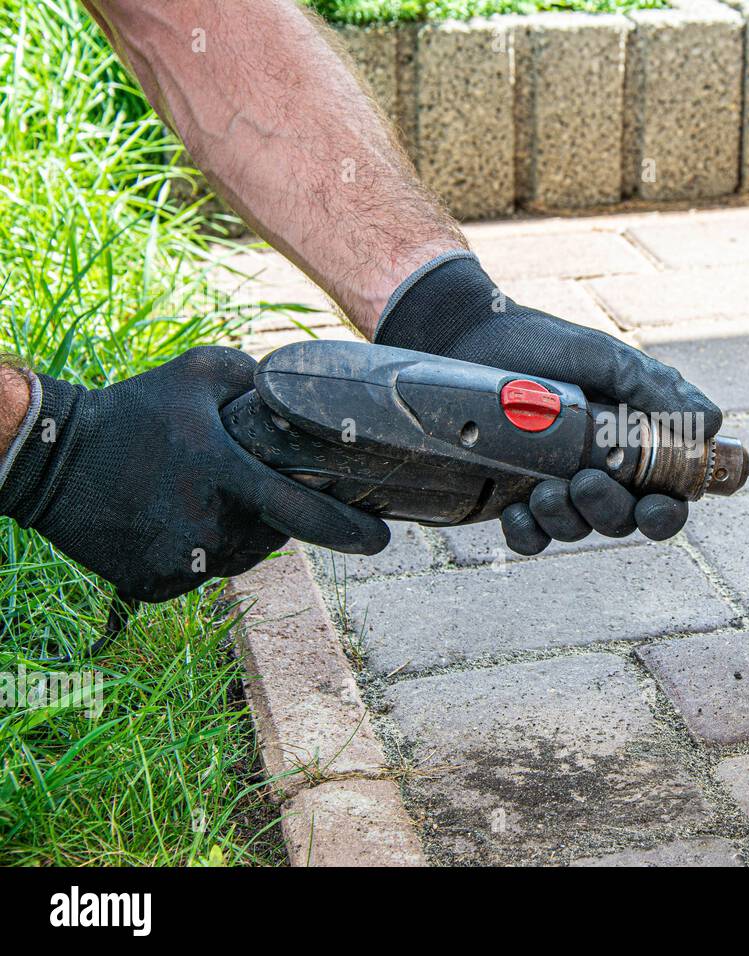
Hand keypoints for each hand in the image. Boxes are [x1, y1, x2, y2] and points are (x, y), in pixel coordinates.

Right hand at [0, 346, 388, 601]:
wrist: (48, 458)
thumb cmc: (131, 410)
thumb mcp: (198, 374)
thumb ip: (259, 380)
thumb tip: (305, 389)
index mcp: (226, 476)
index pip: (307, 514)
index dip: (352, 532)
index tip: (383, 539)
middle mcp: (209, 527)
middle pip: (274, 537)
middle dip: (275, 517)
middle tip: (243, 486)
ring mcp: (181, 562)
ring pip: (239, 558)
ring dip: (237, 535)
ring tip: (199, 497)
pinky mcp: (154, 586)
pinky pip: (199, 574)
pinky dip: (198, 554)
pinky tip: (170, 520)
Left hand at [375, 252, 721, 554]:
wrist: (468, 337)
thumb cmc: (544, 344)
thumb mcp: (603, 358)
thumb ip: (653, 388)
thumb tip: (710, 421)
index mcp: (634, 444)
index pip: (665, 496)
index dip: (666, 513)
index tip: (653, 507)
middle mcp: (601, 472)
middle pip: (623, 520)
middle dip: (610, 510)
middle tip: (585, 482)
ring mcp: (557, 488)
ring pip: (578, 529)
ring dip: (568, 519)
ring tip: (545, 489)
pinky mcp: (513, 498)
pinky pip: (530, 538)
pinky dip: (528, 534)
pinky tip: (517, 512)